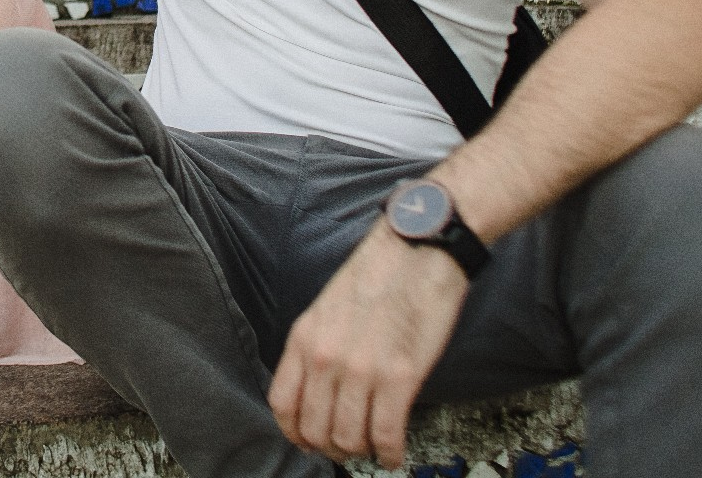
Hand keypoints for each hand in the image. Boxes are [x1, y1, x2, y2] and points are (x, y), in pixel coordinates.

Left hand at [267, 221, 468, 467]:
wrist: (418, 248)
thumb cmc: (378, 274)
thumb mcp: (327, 309)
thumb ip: (317, 348)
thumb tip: (317, 392)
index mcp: (304, 338)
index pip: (282, 405)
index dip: (295, 433)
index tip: (309, 441)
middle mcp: (326, 357)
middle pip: (314, 430)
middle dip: (331, 448)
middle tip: (348, 448)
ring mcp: (362, 369)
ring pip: (348, 439)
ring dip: (361, 452)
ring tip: (372, 448)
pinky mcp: (401, 376)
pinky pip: (385, 435)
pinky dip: (389, 453)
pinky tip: (394, 453)